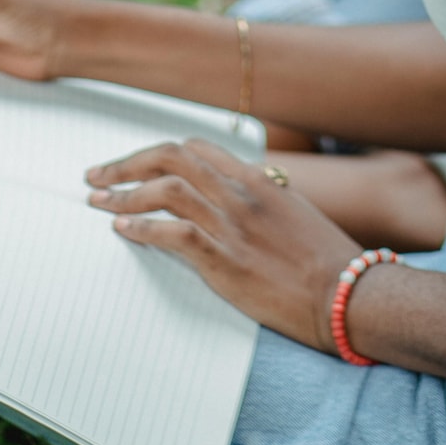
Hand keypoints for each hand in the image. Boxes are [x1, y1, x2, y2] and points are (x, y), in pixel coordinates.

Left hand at [85, 138, 362, 351]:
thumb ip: (266, 199)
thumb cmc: (328, 262)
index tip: (134, 165)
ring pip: (165, 190)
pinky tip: (122, 232)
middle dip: (127, 163)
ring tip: (98, 202)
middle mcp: (241, 193)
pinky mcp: (225, 259)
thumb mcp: (297, 214)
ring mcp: (232, 224)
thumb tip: (247, 196)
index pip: (195, 149)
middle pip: (170, 158)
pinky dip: (141, 228)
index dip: (157, 154)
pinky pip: (172, 233)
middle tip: (97, 174)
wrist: (348, 295)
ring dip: (123, 194)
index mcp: (257, 179)